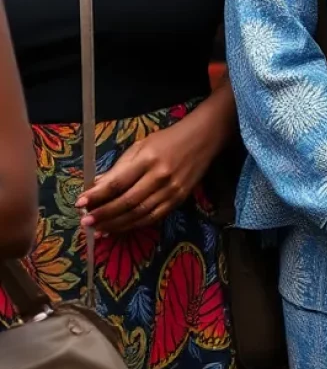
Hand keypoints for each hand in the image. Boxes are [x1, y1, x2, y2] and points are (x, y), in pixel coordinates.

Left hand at [76, 115, 213, 233]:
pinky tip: (120, 227)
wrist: (203, 138)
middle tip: (85, 222)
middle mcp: (160, 176)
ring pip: (139, 214)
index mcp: (148, 159)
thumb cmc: (168, 139)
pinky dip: (134, 225)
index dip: (97, 195)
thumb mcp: (142, 146)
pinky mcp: (179, 199)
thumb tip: (97, 186)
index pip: (117, 183)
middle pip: (126, 202)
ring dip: (116, 224)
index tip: (79, 203)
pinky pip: (153, 217)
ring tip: (99, 229)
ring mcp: (171, 190)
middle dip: (104, 214)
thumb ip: (120, 167)